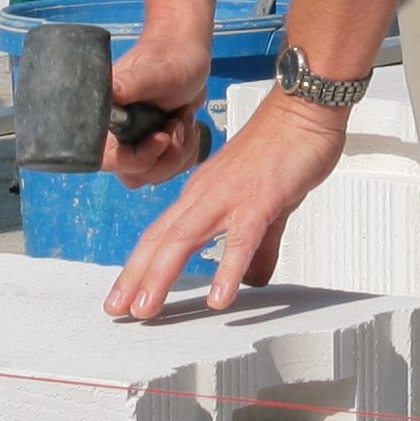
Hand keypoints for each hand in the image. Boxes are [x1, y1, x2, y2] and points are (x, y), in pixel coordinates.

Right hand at [100, 22, 213, 189]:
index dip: (136, 158)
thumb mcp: (154, 70)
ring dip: (178, 152)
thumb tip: (111, 92)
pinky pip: (170, 168)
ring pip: (154, 174)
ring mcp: (135, 142)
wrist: (188, 58)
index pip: (108, 159)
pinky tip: (185, 126)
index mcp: (105, 117)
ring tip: (181, 120)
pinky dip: (186, 152)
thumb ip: (132, 82)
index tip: (160, 137)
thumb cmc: (169, 57)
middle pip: (133, 173)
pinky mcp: (153, 147)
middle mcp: (115, 133)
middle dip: (163, 156)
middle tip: (174, 126)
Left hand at [103, 88, 346, 318]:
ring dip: (161, 276)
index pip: (159, 234)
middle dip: (134, 277)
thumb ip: (258, 247)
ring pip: (184, 239)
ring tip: (146, 309)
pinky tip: (219, 297)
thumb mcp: (264, 206)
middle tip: (116, 311)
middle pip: (159, 239)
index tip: (122, 294)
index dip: (138, 266)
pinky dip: (227, 268)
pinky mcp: (258, 199)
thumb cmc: (282, 147)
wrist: (303, 109)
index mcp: (201, 194)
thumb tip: (253, 280)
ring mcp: (229, 196)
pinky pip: (239, 239)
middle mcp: (205, 194)